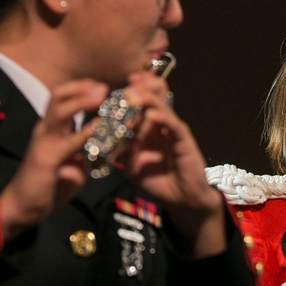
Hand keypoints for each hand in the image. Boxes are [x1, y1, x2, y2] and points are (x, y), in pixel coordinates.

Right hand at [0, 79, 108, 238]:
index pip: (63, 98)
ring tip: (101, 96)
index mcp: (51, 128)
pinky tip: (98, 128)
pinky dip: (84, 132)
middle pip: (58, 96)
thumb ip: (86, 150)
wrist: (24, 206)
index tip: (102, 88)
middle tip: (104, 88)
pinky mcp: (46, 158)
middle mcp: (45, 129)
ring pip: (60, 111)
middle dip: (82, 88)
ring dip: (81, 101)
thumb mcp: (73, 163)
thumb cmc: (48, 185)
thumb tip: (107, 143)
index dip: (82, 88)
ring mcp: (44, 141)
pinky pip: (67, 141)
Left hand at [118, 71, 226, 256]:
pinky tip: (151, 115)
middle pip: (154, 94)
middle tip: (127, 87)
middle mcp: (161, 123)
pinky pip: (173, 124)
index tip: (114, 87)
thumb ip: (120, 150)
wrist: (181, 198)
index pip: (140, 101)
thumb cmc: (157, 180)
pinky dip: (162, 117)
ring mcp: (172, 128)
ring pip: (161, 105)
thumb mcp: (131, 165)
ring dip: (147, 99)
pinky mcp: (183, 138)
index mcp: (148, 125)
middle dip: (139, 88)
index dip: (129, 91)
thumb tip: (102, 139)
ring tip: (134, 95)